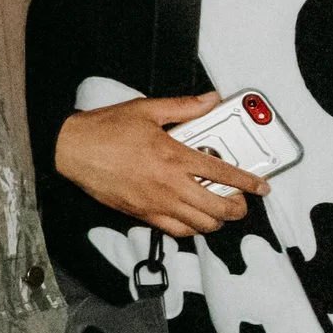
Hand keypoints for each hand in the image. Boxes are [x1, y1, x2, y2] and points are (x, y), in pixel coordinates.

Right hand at [54, 92, 268, 238]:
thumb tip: (210, 100)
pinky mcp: (142, 215)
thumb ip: (184, 107)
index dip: (250, 184)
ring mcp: (157, 204)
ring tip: (218, 210)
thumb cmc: (104, 130)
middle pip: (220, 208)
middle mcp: (170, 184)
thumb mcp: (146, 109)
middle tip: (241, 201)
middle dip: (238, 208)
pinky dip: (192, 229)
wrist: (71, 150)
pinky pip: (178, 232)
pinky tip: (192, 219)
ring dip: (217, 220)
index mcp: (175, 156)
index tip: (261, 187)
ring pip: (202, 225)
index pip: (225, 175)